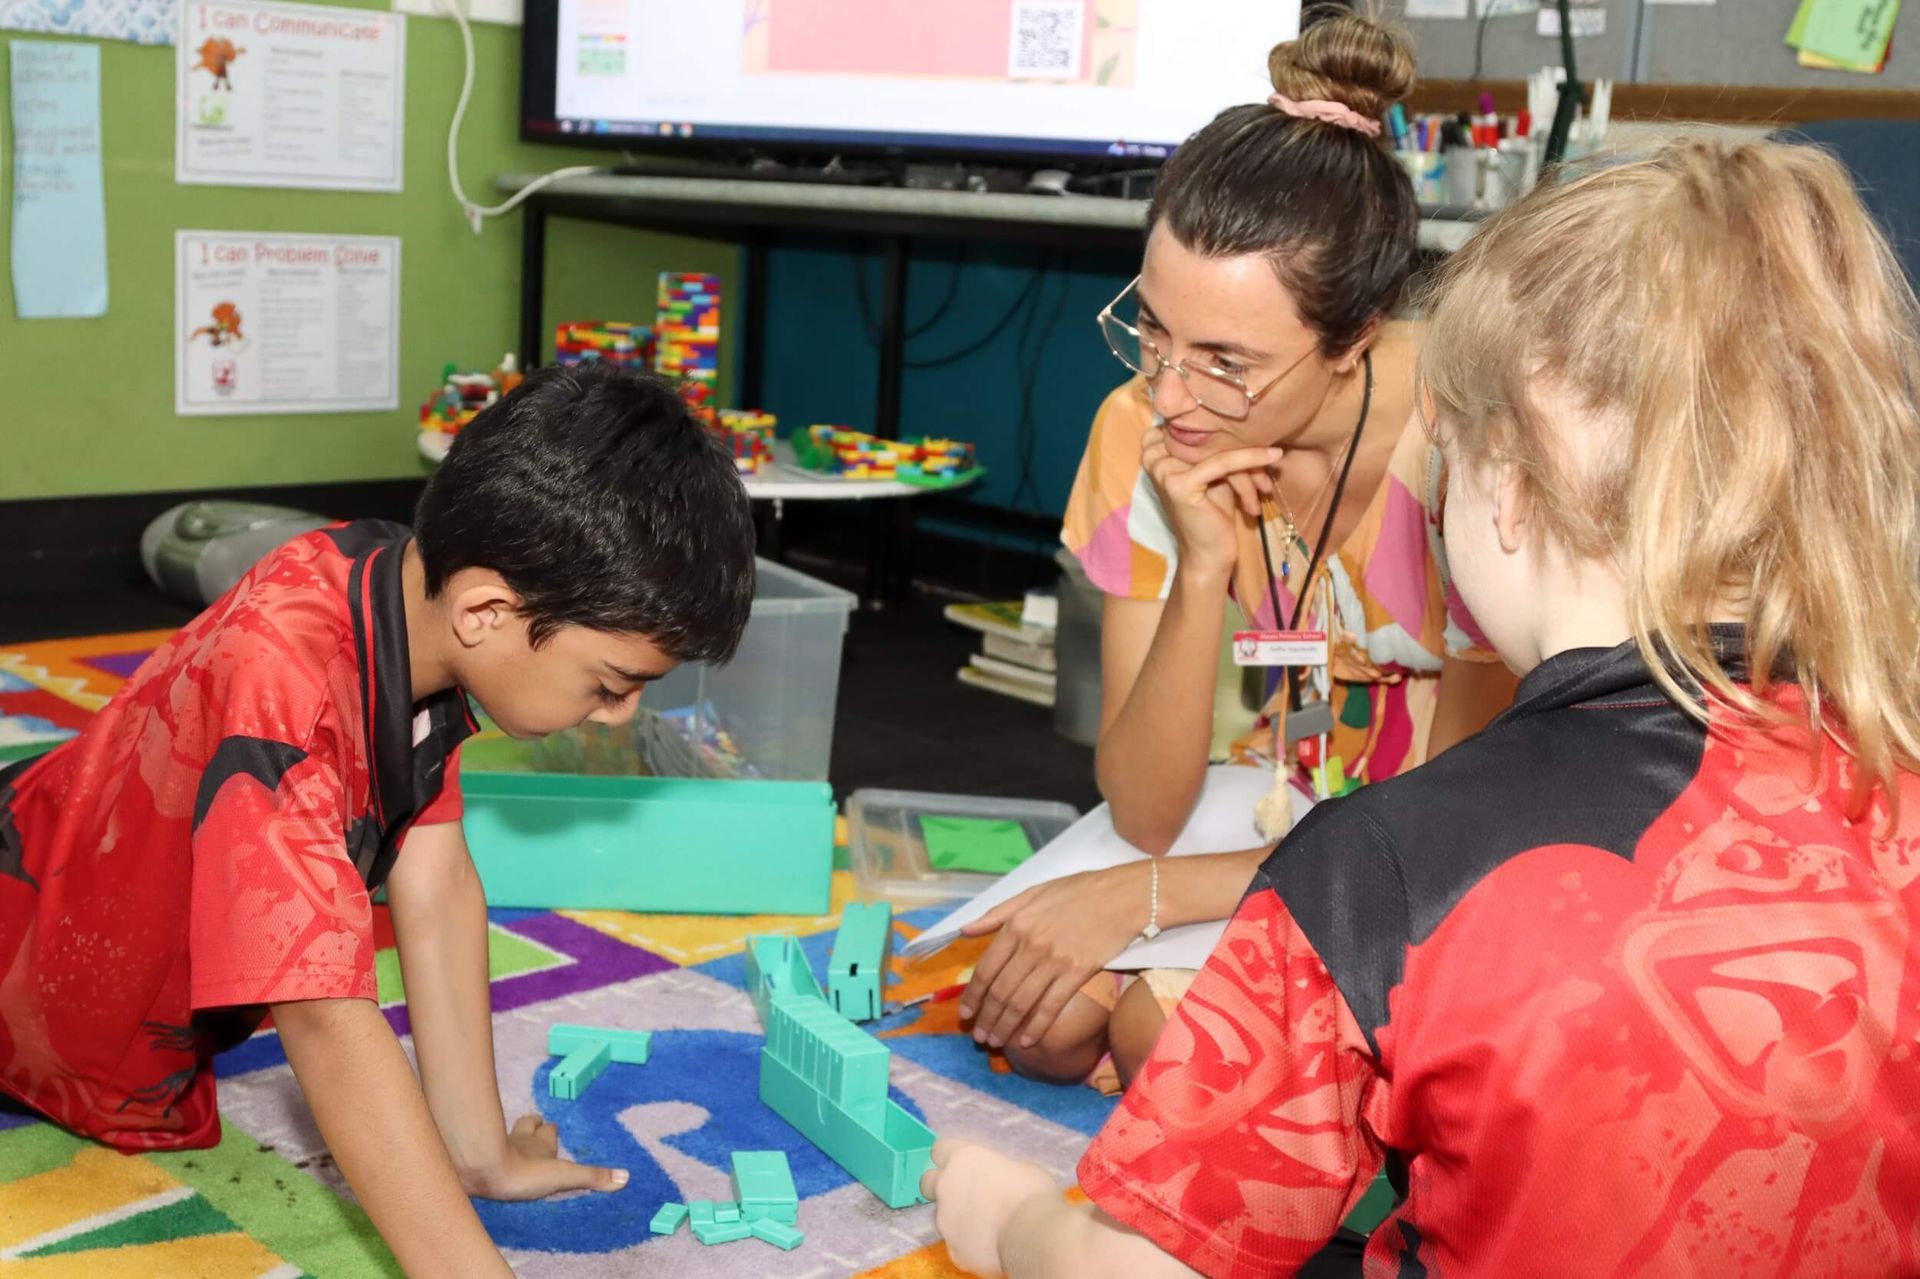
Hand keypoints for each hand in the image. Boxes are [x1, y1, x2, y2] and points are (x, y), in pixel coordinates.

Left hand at [462, 1115, 628, 1200]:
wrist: (482, 1172)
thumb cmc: (525, 1173)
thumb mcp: (564, 1177)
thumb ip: (593, 1177)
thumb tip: (627, 1177)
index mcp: (541, 1144)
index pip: (549, 1129)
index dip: (550, 1130)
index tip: (551, 1129)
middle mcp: (521, 1141)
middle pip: (527, 1124)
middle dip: (532, 1127)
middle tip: (535, 1131)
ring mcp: (498, 1148)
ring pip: (506, 1135)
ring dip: (511, 1138)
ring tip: (512, 1144)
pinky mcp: (480, 1158)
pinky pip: (486, 1151)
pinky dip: (489, 1153)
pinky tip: (487, 1162)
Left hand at [922, 1138, 1059, 1277]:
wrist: (1034, 1236)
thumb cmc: (1033, 1194)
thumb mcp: (1022, 1167)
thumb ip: (999, 1169)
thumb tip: (1001, 1177)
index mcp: (963, 1159)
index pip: (940, 1149)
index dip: (950, 1157)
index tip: (963, 1165)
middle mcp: (946, 1186)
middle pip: (927, 1182)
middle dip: (940, 1187)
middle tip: (967, 1195)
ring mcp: (945, 1221)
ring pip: (943, 1217)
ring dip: (958, 1218)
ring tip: (988, 1226)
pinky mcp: (953, 1250)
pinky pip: (957, 1245)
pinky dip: (969, 1245)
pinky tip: (990, 1245)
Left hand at [958, 864, 1149, 1049]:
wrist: (1123, 895)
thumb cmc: (1079, 891)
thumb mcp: (1033, 893)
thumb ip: (998, 913)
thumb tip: (965, 930)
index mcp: (1016, 925)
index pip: (986, 968)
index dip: (973, 995)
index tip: (965, 1013)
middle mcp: (1031, 945)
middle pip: (1001, 991)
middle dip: (986, 1018)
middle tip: (980, 1036)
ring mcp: (1054, 961)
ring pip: (1021, 1002)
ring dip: (1005, 1026)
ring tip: (995, 1041)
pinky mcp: (1078, 973)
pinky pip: (1051, 1006)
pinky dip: (1036, 1027)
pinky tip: (1026, 1041)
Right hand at [1141, 427, 1280, 580]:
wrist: (1209, 554)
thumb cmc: (1213, 512)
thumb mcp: (1213, 469)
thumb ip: (1212, 442)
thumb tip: (1242, 408)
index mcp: (1154, 447)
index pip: (1194, 421)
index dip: (1225, 426)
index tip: (1255, 430)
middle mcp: (1152, 455)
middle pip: (1207, 435)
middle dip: (1241, 444)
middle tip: (1270, 455)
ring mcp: (1162, 469)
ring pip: (1218, 448)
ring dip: (1250, 459)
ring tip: (1271, 469)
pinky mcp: (1178, 484)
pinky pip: (1222, 462)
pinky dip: (1251, 458)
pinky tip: (1274, 455)